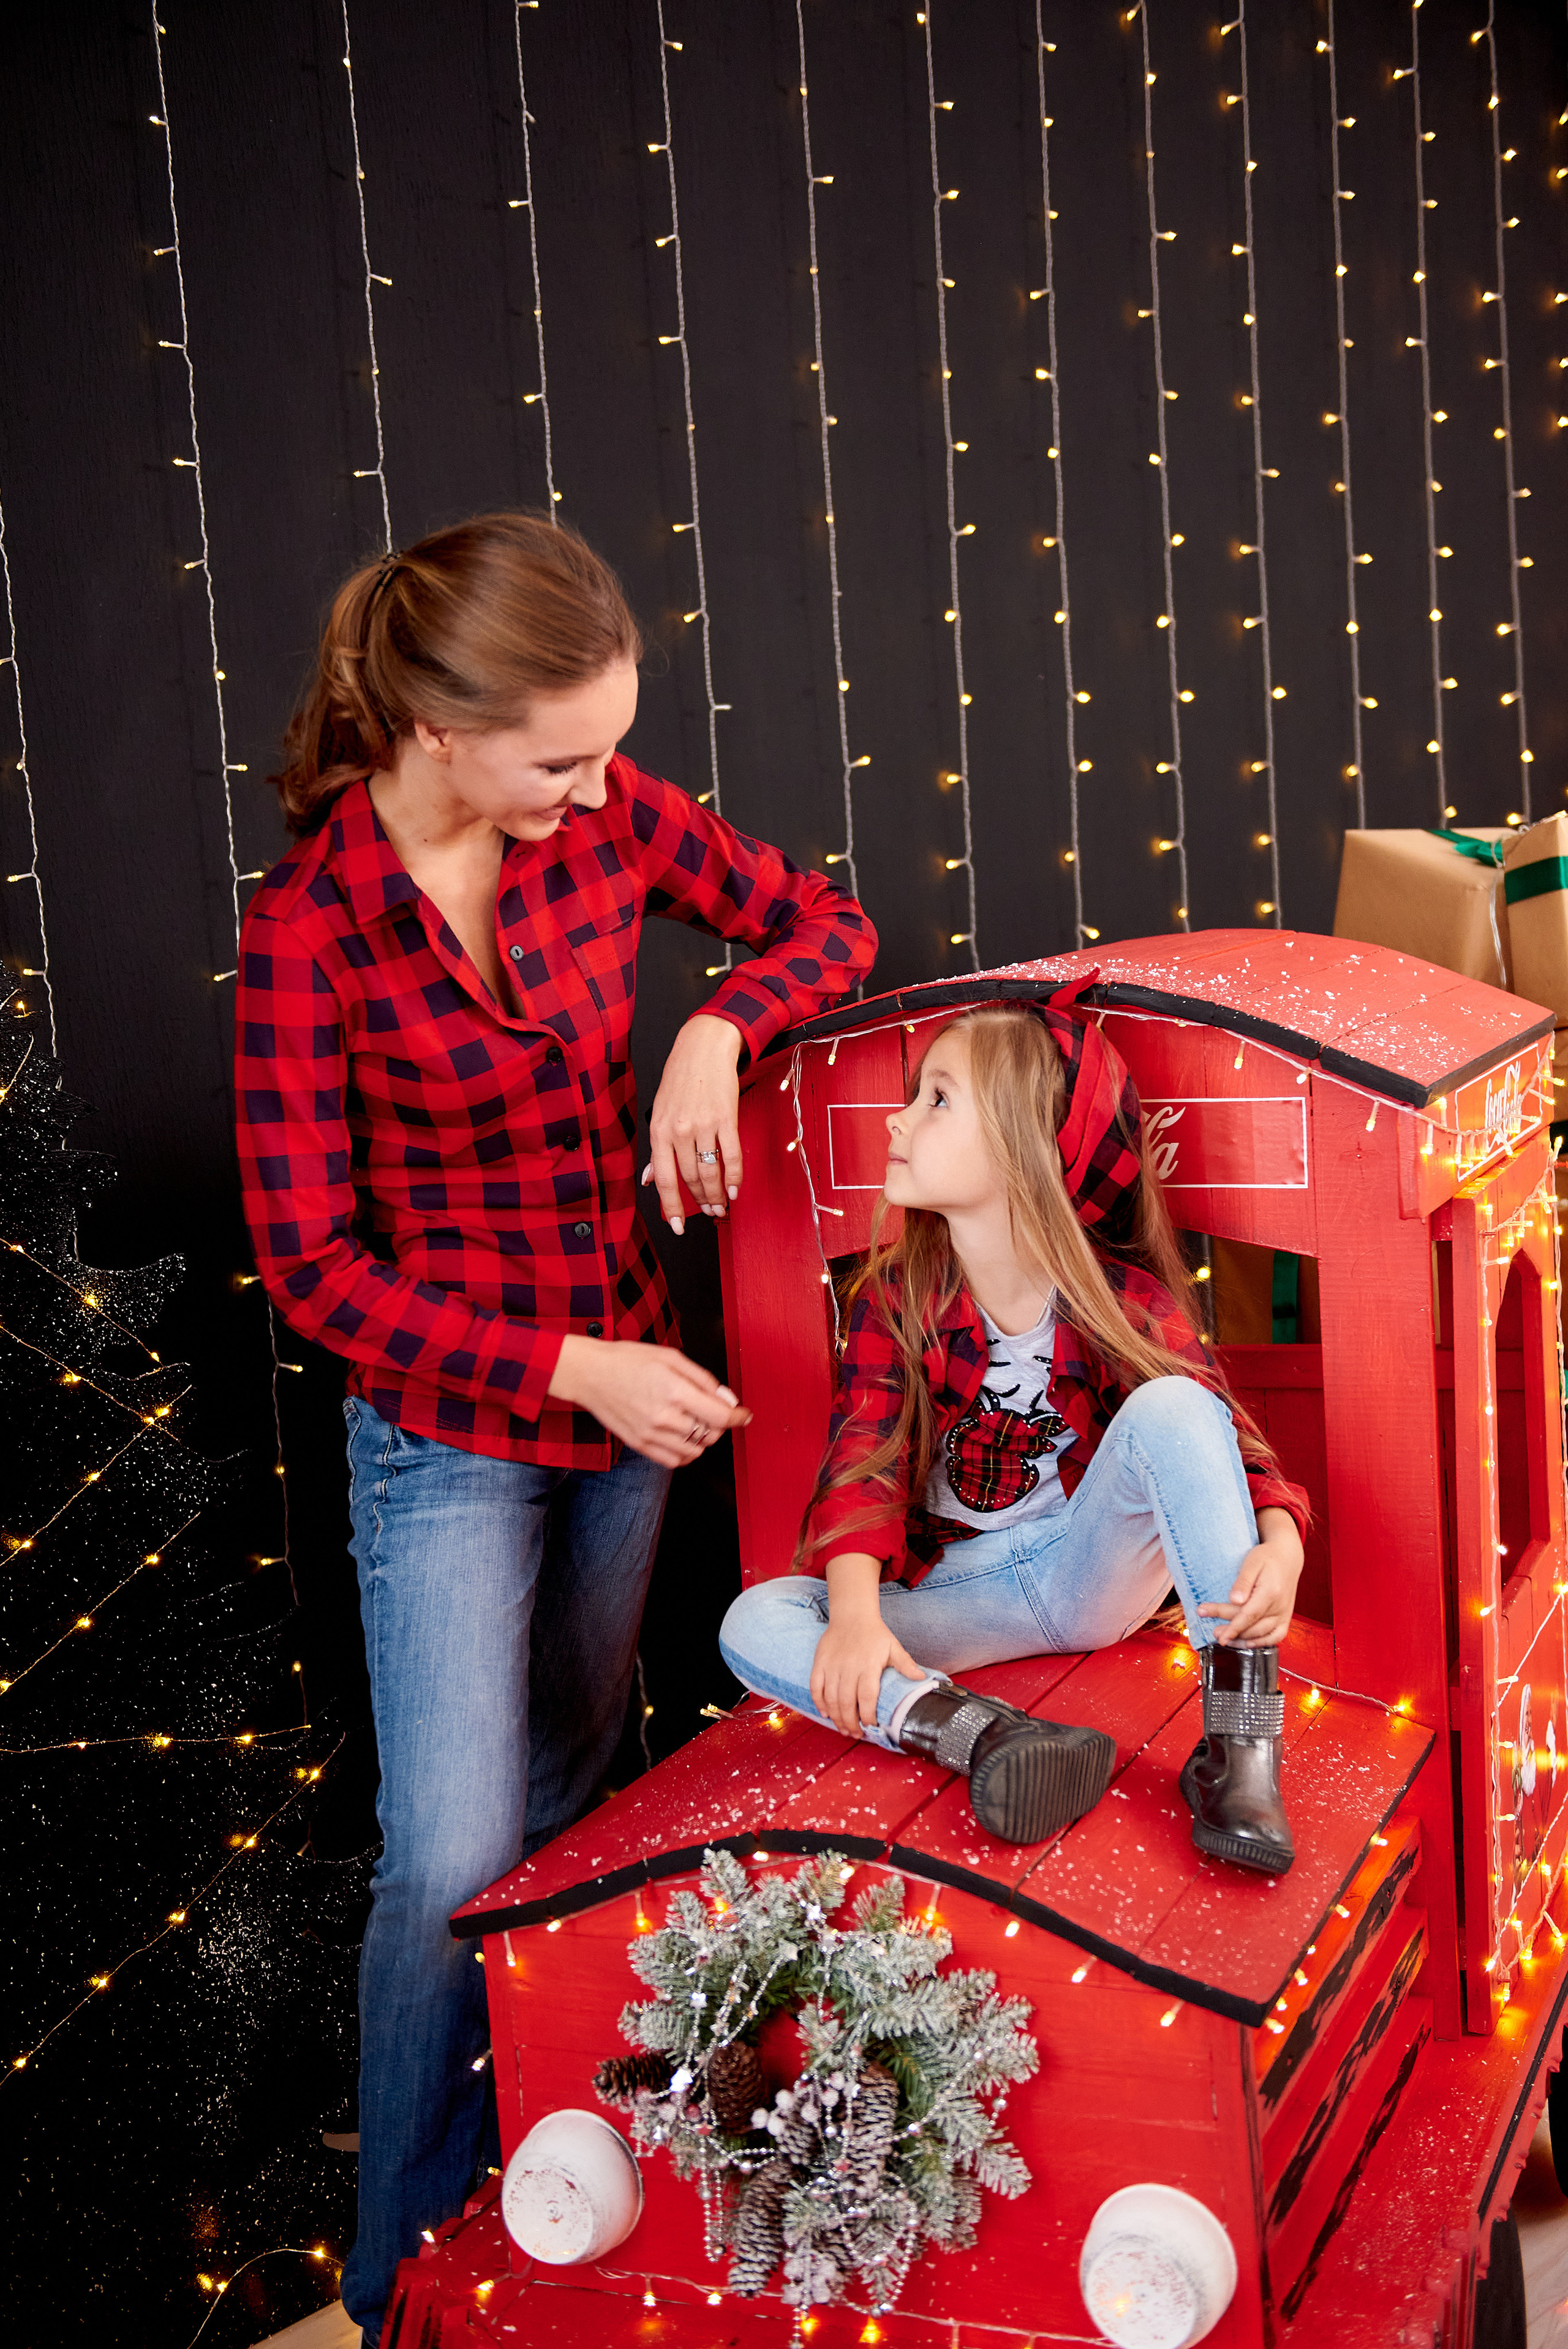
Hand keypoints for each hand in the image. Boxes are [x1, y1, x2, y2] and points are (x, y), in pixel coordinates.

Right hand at [548, 1334, 750, 1468]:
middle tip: (713, 1409)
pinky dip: (687, 1453)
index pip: (720, 1416)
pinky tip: (683, 1437)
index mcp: (675, 1391)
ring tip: (695, 1421)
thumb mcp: (671, 1357)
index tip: (744, 1414)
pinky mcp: (640, 1445)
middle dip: (720, 1424)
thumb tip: (726, 1398)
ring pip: (696, 1451)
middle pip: (711, 1435)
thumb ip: (703, 1379)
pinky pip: (675, 1461)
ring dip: (704, 1439)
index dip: (739, 1417)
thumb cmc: (628, 1360)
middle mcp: (664, 1417)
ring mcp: (651, 1435)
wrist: (590, 1374)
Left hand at [642, 1013, 743, 1232]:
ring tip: (723, 1206)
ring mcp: (702, 1125)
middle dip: (701, 1202)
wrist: (702, 1047)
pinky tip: (735, 1189)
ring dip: (717, 1194)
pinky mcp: (725, 1118)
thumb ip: (657, 1149)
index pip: (664, 1180)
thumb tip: (650, 1179)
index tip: (679, 1226)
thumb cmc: (680, 1079)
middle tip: (711, 1214)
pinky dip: (734, 1177)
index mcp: (658, 1131)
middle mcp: (678, 1130)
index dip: (672, 1207)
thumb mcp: (660, 1112)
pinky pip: (730, 1156)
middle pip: (689, 1179)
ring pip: (709, 1172)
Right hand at [810, 1607, 923, 1739]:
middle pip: (846, 1703)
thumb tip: (922, 1679)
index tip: (871, 1726)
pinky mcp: (819, 1663)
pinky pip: (815, 1687)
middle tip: (856, 1734)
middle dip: (851, 1723)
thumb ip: (905, 1664)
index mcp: (868, 1666)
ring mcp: (831, 1666)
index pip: (866, 1697)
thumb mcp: (893, 1647)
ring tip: (843, 1730)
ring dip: (836, 1718)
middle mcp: (848, 1667)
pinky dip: (819, 1703)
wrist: (852, 1614)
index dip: (867, 1716)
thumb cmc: (875, 1633)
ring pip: (830, 1698)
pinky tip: (826, 1714)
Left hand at [1198, 1510, 1303, 1646]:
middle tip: (1214, 1632)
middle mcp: (1280, 1606)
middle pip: (1253, 1625)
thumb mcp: (1251, 1563)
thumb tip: (1234, 1600)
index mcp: (1270, 1593)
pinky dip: (1262, 1642)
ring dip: (1243, 1640)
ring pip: (1263, 1634)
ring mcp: (1284, 1613)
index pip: (1248, 1615)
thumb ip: (1243, 1582)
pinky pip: (1277, 1636)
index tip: (1218, 1634)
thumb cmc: (1267, 1557)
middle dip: (1232, 1632)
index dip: (1232, 1628)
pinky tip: (1248, 1643)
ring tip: (1226, 1639)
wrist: (1287, 1557)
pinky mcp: (1286, 1617)